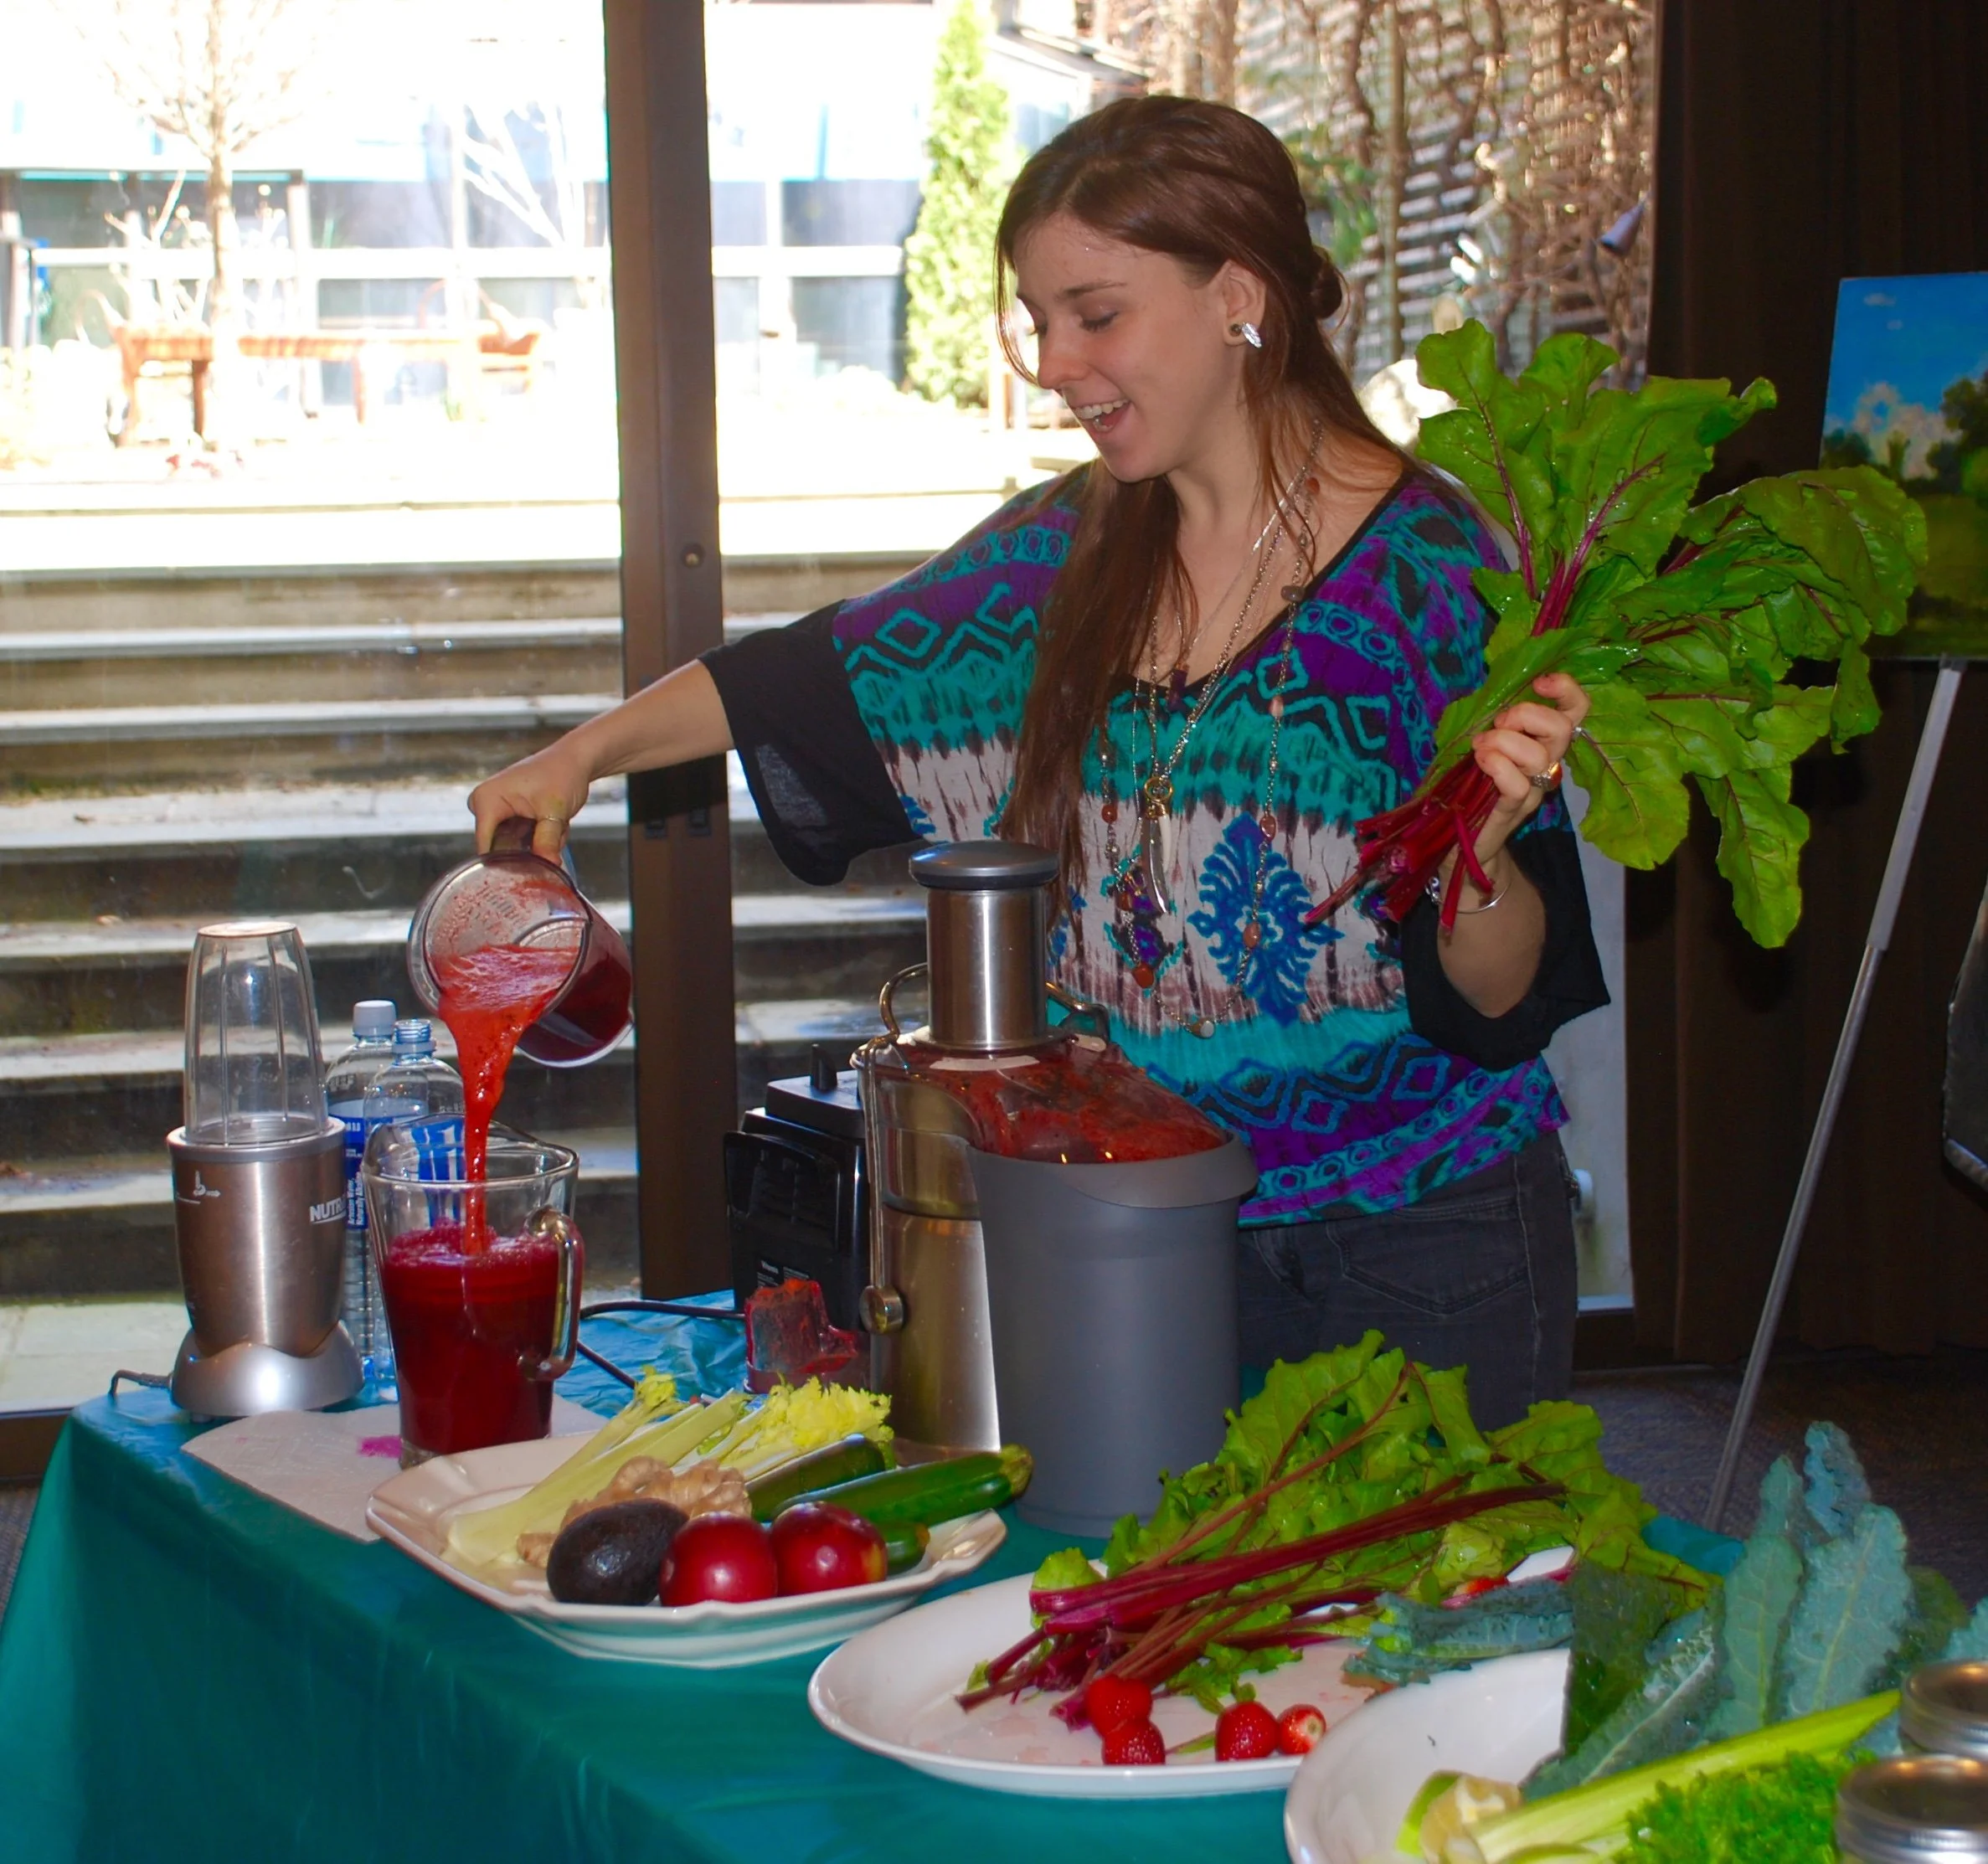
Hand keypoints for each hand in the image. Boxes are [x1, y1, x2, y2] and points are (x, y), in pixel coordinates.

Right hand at [468, 743, 594, 858]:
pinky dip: (541, 837)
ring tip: (557, 824)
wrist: (574, 760)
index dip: (506, 865)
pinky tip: (555, 823)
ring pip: (515, 846)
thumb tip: (547, 865)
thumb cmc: (562, 775)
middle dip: (532, 849)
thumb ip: (547, 841)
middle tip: (554, 834)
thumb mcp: (555, 811)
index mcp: (486, 800)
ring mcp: (495, 810)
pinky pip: (521, 839)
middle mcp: (484, 805)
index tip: (529, 875)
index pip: (486, 847)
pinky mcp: (506, 815)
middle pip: (501, 849)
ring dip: (540, 843)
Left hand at [1458, 671, 1590, 882]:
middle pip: (1563, 729)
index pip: (1576, 712)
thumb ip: (1496, 724)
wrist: (1460, 843)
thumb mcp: (1484, 746)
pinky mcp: (1512, 812)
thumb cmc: (1470, 788)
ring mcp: (1533, 791)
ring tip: (1480, 748)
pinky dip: (1497, 766)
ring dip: (1503, 741)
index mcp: (1542, 745)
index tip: (1538, 683)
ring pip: (1539, 756)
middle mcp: (1546, 767)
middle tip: (1497, 725)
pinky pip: (1517, 785)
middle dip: (1526, 715)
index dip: (1566, 690)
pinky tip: (1480, 763)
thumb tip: (1491, 695)